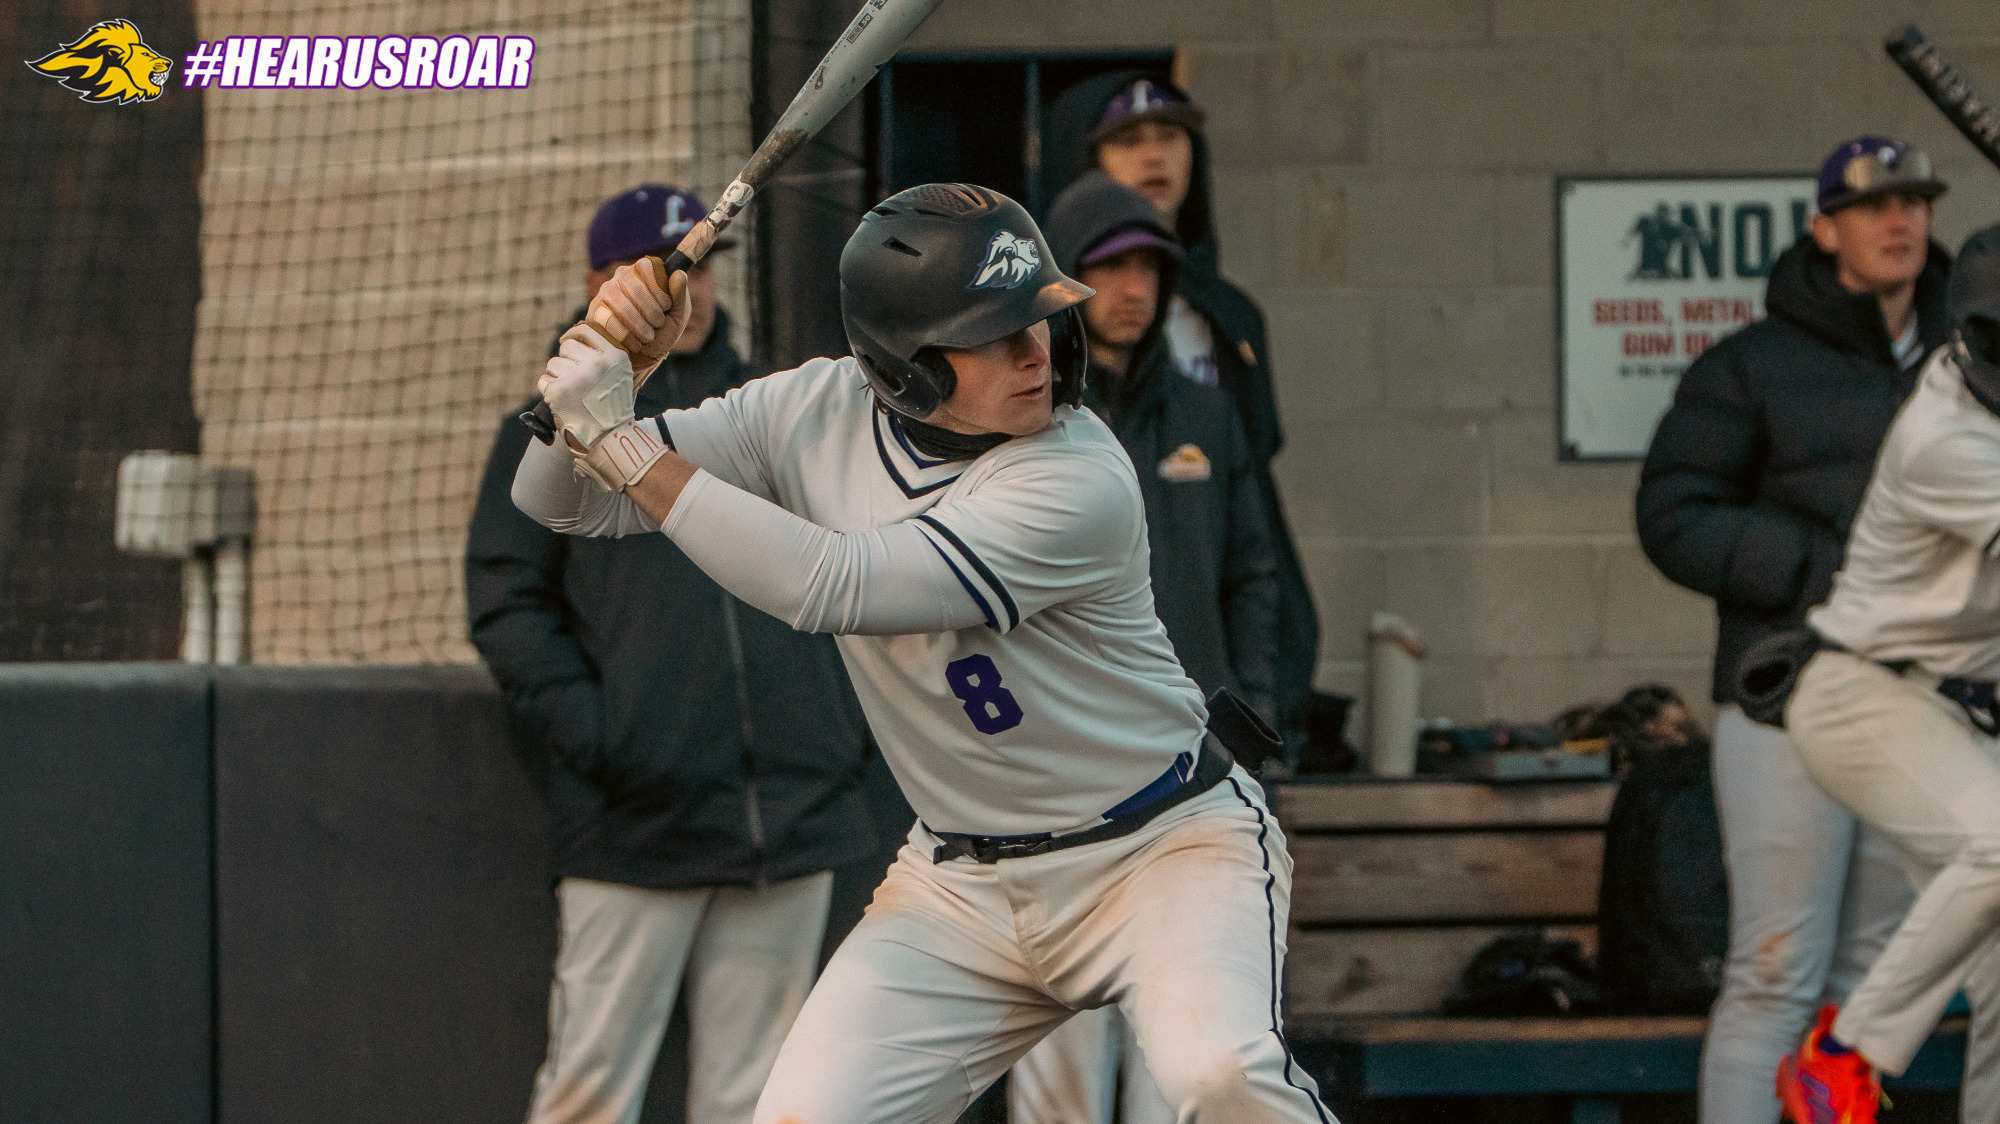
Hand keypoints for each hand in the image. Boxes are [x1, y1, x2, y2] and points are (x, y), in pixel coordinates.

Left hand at [540, 323, 635, 450]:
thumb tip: (574, 338)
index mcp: (614, 357)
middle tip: (574, 379)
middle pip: (566, 347)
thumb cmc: (613, 407)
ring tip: (571, 393)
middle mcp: (595, 364)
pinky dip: (549, 390)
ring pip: (553, 363)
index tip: (565, 342)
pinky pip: (543, 380)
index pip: (585, 331)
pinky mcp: (558, 391)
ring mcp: (576, 377)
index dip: (572, 335)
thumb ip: (603, 356)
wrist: (609, 437)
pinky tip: (562, 400)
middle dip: (566, 360)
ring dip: (557, 376)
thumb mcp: (619, 375)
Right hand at [585, 260, 690, 385]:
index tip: (666, 306)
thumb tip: (679, 274)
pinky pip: (608, 320)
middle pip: (634, 286)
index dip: (658, 289)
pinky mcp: (595, 312)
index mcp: (643, 271)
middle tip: (658, 324)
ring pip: (621, 304)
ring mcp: (606, 292)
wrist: (644, 356)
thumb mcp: (678, 314)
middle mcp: (621, 276)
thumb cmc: (662, 330)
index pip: (646, 266)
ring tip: (648, 336)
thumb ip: (680, 294)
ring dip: (639, 325)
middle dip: (651, 311)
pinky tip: (634, 343)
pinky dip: (626, 335)